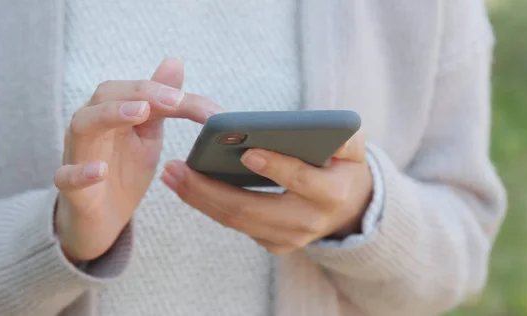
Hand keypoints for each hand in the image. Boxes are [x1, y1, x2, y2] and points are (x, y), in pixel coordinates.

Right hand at [53, 58, 223, 261]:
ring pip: (83, 125)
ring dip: (111, 115)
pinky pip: (66, 176)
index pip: (140, 91)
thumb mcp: (148, 134)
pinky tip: (100, 171)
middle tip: (176, 100)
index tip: (212, 110)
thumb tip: (175, 62)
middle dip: (143, 92)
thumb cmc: (123, 171)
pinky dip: (82, 172)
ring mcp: (78, 154)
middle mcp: (93, 126)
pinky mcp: (71, 188)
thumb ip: (161, 103)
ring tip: (140, 112)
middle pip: (107, 95)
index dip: (173, 94)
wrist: (101, 218)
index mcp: (115, 111)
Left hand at [161, 132, 372, 254]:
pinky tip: (189, 188)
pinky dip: (211, 207)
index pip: (301, 180)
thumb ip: (346, 135)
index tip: (247, 152)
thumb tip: (328, 126)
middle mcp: (310, 222)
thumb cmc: (344, 166)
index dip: (275, 167)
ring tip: (172, 175)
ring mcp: (291, 238)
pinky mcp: (276, 244)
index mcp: (332, 193)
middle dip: (209, 190)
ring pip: (238, 221)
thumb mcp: (354, 147)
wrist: (348, 206)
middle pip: (252, 209)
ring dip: (200, 199)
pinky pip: (238, 226)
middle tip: (177, 168)